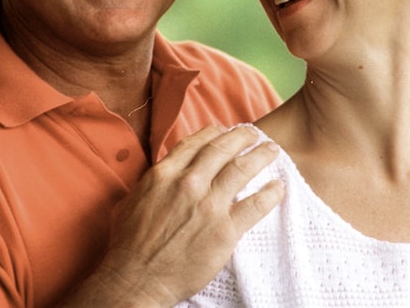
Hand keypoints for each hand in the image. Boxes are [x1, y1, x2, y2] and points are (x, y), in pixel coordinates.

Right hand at [60, 125, 283, 306]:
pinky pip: (255, 205)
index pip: (196, 143)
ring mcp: (208, 205)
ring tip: (273, 150)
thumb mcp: (134, 199)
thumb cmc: (130, 245)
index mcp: (164, 174)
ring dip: (261, 156)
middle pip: (222, 149)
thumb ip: (154, 181)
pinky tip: (279, 187)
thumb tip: (165, 172)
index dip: (214, 132)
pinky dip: (271, 193)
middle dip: (242, 136)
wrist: (137, 279)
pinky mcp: (225, 230)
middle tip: (254, 134)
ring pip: (242, 169)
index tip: (225, 130)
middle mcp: (188, 183)